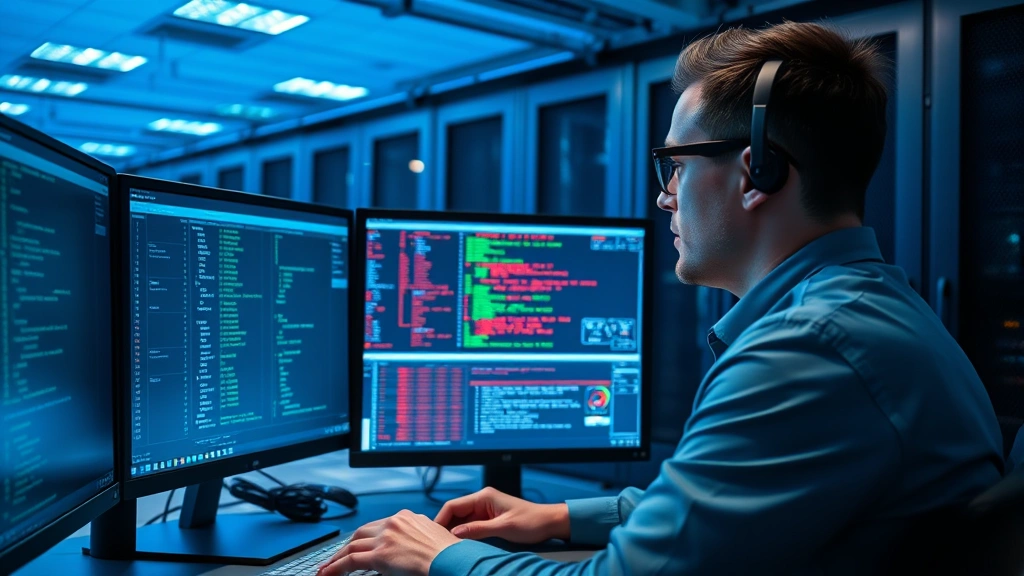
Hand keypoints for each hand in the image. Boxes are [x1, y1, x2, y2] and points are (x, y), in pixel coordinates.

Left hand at [318, 509, 460, 575]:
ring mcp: (386, 537)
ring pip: (351, 546)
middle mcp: (394, 523)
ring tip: (326, 569)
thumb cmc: (448, 553)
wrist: (452, 559)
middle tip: (336, 557)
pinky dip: (336, 567)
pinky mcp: (381, 554)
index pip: (378, 525)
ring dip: (336, 558)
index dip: (365, 537)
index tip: (358, 546)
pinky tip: (328, 573)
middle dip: (347, 546)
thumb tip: (409, 546)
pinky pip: (350, 561)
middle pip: (361, 532)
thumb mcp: (432, 535)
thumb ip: (416, 536)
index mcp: (406, 517)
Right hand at [434, 487, 569, 543]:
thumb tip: (455, 533)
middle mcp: (482, 500)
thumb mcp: (504, 528)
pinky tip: (460, 545)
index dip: (440, 519)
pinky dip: (464, 534)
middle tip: (437, 543)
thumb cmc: (531, 522)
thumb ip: (478, 529)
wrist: (548, 523)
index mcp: (484, 496)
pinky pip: (470, 526)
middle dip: (445, 526)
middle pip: (455, 513)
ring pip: (461, 520)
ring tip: (446, 546)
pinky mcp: (489, 519)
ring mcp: (485, 510)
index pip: (453, 505)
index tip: (433, 534)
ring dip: (454, 532)